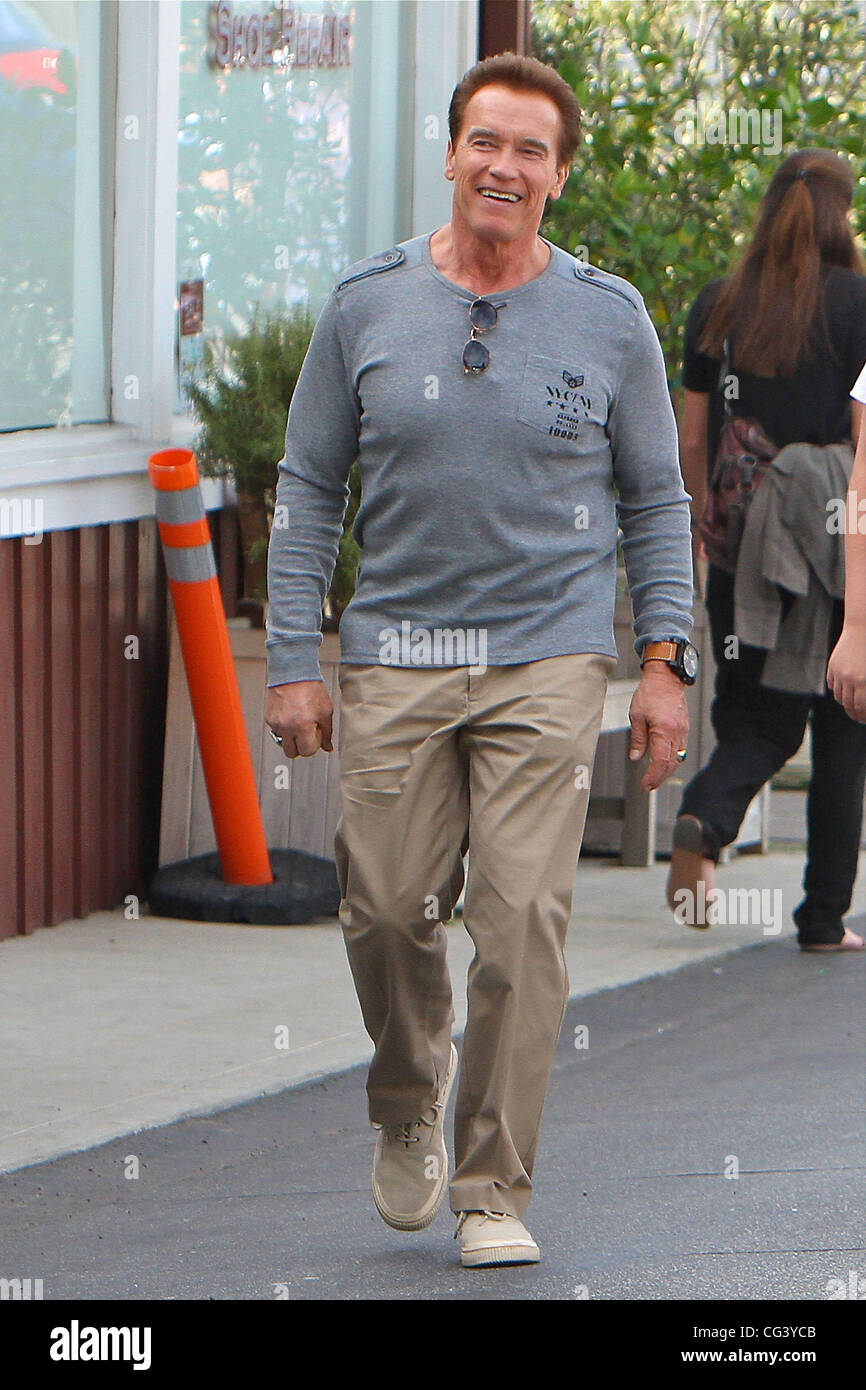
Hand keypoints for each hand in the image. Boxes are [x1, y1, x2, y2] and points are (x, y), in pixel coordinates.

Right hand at [265, 680, 333, 757]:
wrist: (293, 673)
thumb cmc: (310, 688)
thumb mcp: (325, 711)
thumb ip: (327, 732)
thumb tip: (327, 747)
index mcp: (302, 726)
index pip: (307, 751)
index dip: (314, 745)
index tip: (316, 735)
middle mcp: (286, 726)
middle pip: (291, 753)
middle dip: (300, 746)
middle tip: (307, 733)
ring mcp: (275, 723)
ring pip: (283, 742)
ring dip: (291, 738)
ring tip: (299, 723)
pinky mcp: (269, 718)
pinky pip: (277, 731)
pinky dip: (284, 728)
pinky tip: (291, 716)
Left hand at [628, 663, 689, 791]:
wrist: (666, 677)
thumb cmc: (650, 693)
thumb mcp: (636, 716)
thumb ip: (637, 739)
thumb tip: (635, 757)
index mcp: (664, 731)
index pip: (660, 761)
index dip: (653, 776)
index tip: (645, 785)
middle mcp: (677, 733)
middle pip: (671, 764)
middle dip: (659, 778)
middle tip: (648, 786)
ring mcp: (683, 731)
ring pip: (677, 758)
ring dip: (666, 770)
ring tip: (654, 777)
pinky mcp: (684, 727)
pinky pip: (680, 748)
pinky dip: (672, 758)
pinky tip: (663, 761)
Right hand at [826, 627, 865, 722]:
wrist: (863, 627)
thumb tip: (865, 702)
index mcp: (865, 682)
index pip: (861, 708)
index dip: (863, 716)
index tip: (864, 720)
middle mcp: (850, 679)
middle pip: (849, 705)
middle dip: (854, 714)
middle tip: (859, 718)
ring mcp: (839, 673)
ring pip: (839, 696)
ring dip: (845, 703)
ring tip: (851, 706)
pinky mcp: (833, 666)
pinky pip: (833, 684)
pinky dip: (837, 690)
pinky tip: (844, 692)